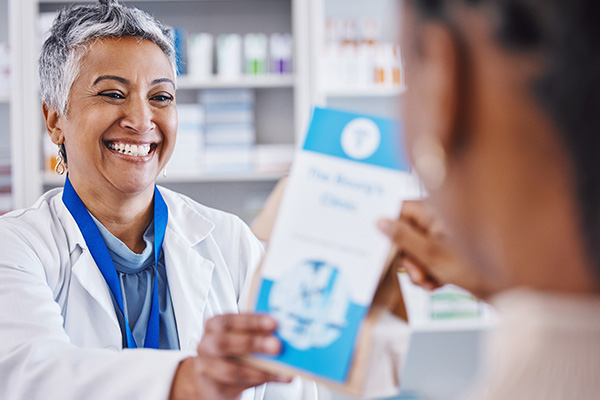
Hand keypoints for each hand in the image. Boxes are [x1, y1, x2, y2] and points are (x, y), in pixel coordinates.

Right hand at [169, 314, 290, 399]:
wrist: (212, 376)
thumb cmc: (232, 350)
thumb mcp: (240, 335)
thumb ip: (256, 332)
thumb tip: (283, 333)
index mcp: (214, 325)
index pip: (230, 320)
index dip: (252, 321)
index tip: (274, 323)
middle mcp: (206, 345)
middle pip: (225, 343)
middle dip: (253, 343)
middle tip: (277, 346)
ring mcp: (207, 368)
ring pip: (231, 370)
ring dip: (259, 370)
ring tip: (281, 369)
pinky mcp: (214, 388)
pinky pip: (238, 386)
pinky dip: (261, 381)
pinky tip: (278, 377)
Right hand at [378, 200, 495, 298]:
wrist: (510, 290)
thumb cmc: (477, 270)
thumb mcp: (431, 255)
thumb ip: (402, 237)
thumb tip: (380, 221)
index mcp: (436, 210)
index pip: (401, 209)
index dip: (391, 228)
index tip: (387, 246)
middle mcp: (441, 218)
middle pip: (407, 232)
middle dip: (408, 257)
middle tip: (416, 274)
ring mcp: (446, 235)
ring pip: (417, 248)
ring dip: (418, 269)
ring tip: (429, 282)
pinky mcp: (451, 250)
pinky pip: (429, 257)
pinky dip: (430, 272)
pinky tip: (438, 283)